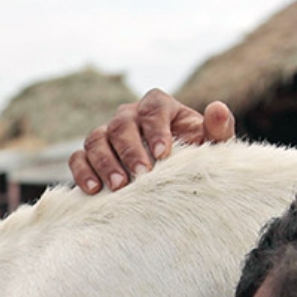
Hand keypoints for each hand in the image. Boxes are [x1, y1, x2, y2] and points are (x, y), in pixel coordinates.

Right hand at [69, 91, 234, 193]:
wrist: (173, 181)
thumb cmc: (194, 159)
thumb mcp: (210, 147)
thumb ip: (217, 129)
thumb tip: (218, 109)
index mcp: (160, 107)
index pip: (154, 107)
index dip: (156, 128)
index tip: (163, 154)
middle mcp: (130, 116)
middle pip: (122, 123)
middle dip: (130, 149)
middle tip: (141, 174)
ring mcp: (107, 134)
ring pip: (96, 138)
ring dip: (105, 162)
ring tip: (119, 187)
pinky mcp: (90, 155)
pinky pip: (79, 157)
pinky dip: (83, 171)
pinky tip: (94, 190)